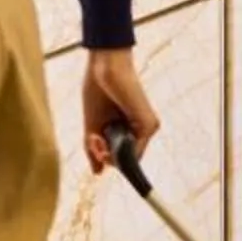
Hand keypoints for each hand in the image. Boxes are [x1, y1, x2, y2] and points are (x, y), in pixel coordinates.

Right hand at [81, 47, 159, 175]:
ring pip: (129, 158)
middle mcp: (141, 128)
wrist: (104, 67)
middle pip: (124, 159)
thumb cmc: (98, 89)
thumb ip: (94, 150)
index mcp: (129, 127)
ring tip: (96, 138)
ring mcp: (147, 126)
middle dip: (105, 157)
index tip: (94, 149)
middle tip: (93, 142)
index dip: (106, 158)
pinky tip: (103, 140)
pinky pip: (135, 152)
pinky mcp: (149, 124)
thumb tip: (98, 173)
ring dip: (109, 155)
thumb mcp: (93, 126)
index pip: (121, 155)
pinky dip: (117, 152)